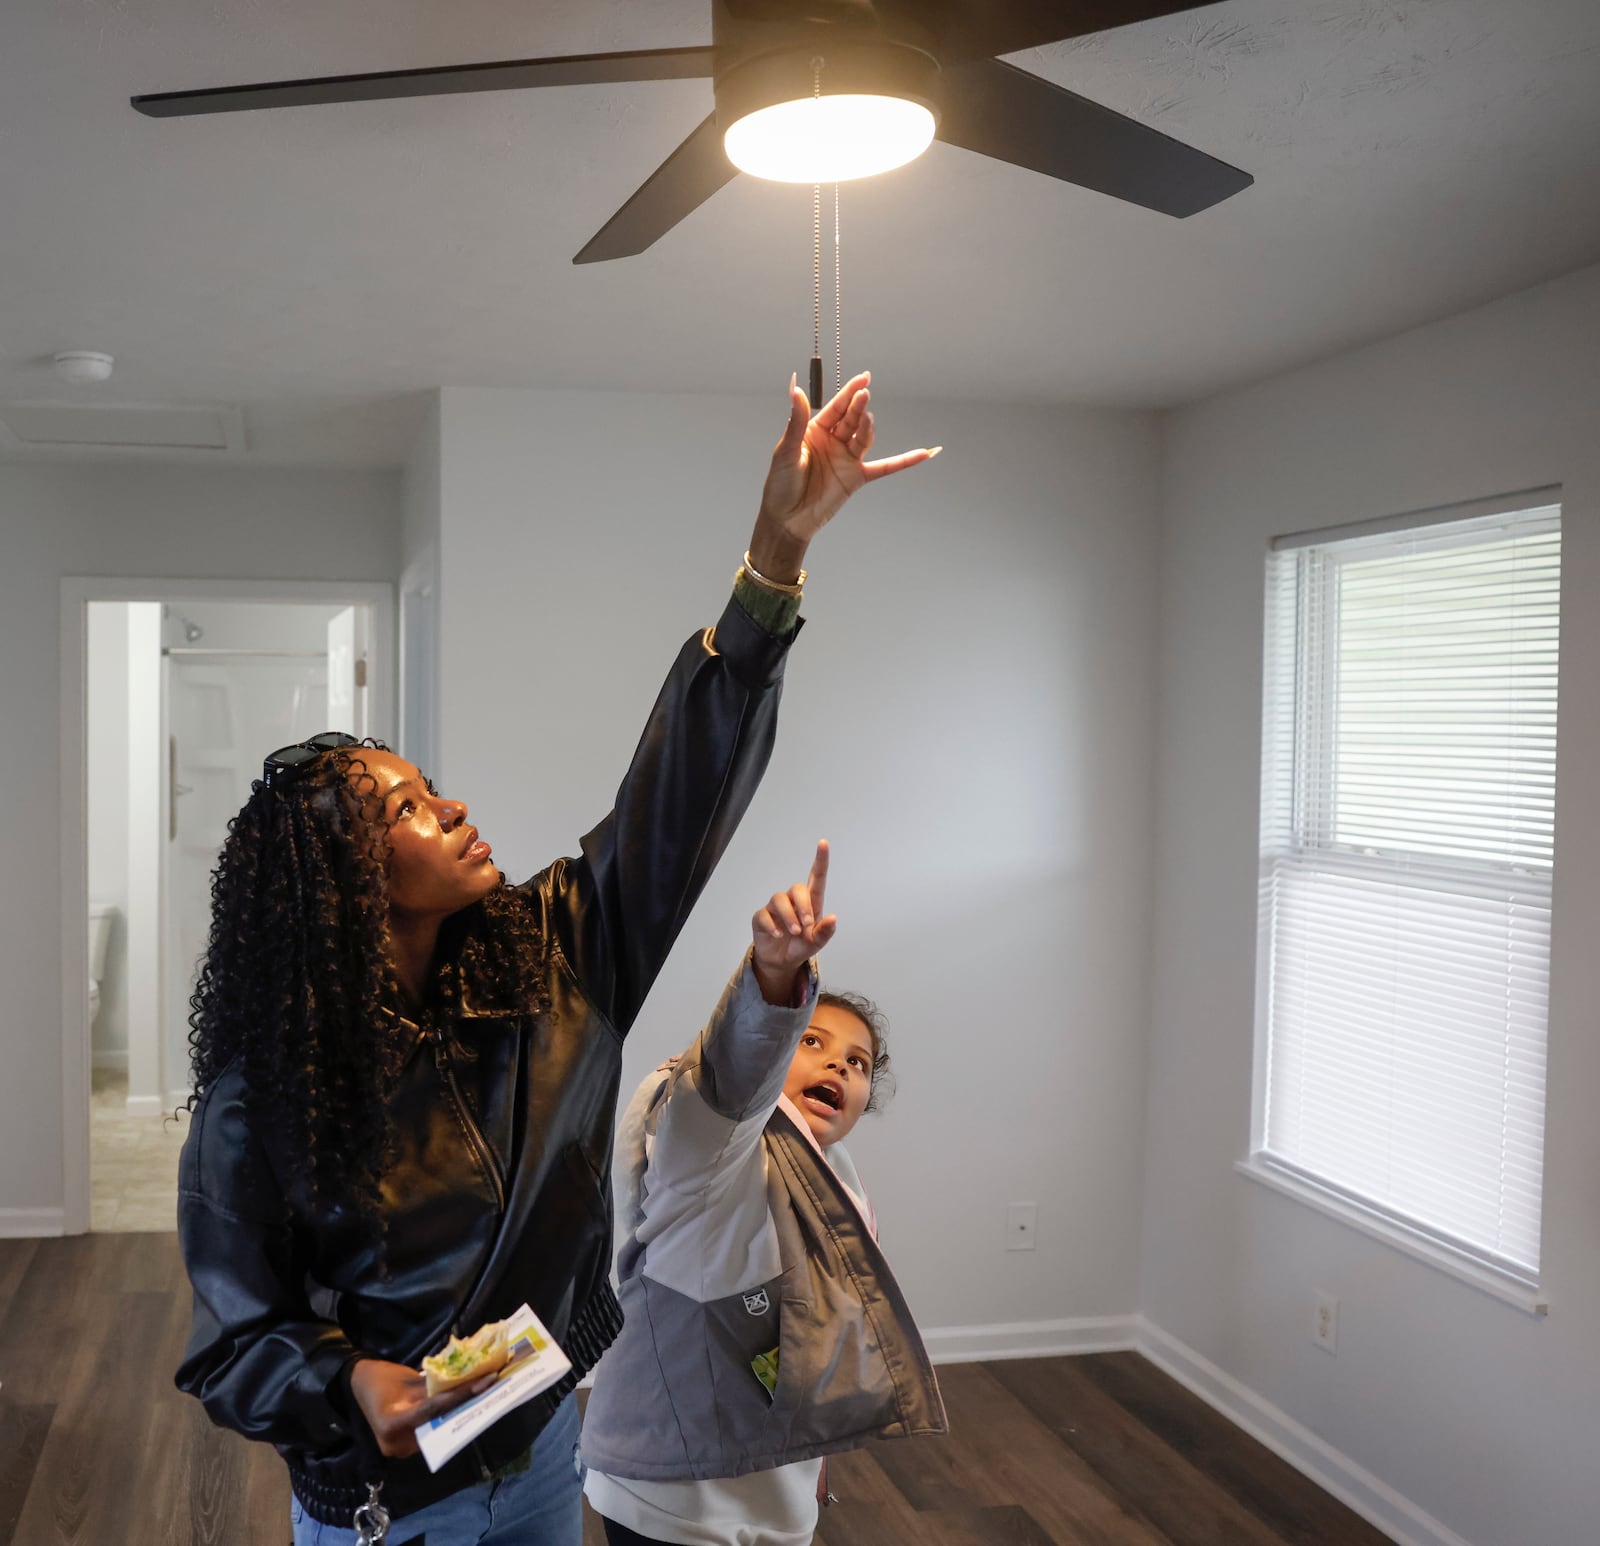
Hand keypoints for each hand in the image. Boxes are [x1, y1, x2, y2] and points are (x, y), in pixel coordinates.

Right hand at [348, 1357, 497, 1459]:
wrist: (356, 1384)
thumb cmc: (379, 1376)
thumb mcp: (407, 1378)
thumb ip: (434, 1386)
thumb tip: (469, 1378)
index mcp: (392, 1424)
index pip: (434, 1409)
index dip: (461, 1394)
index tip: (486, 1381)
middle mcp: (397, 1444)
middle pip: (440, 1423)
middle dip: (466, 1406)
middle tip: (491, 1388)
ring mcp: (401, 1449)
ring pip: (438, 1429)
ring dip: (460, 1412)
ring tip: (484, 1394)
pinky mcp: (405, 1445)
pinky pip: (431, 1429)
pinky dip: (446, 1417)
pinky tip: (465, 1403)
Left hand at [747, 374, 939, 582]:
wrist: (788, 520)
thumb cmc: (780, 485)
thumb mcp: (787, 450)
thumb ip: (795, 419)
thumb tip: (795, 388)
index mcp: (815, 431)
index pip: (836, 407)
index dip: (849, 392)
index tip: (863, 379)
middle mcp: (833, 442)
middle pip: (851, 419)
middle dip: (858, 407)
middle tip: (864, 394)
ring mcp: (847, 459)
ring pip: (864, 438)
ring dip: (868, 428)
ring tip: (868, 419)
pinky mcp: (857, 478)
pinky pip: (885, 467)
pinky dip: (904, 461)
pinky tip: (924, 453)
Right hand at [751, 840, 837, 1004]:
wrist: (781, 961)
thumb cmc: (801, 946)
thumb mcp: (817, 943)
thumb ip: (825, 932)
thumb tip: (833, 918)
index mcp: (810, 903)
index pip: (816, 877)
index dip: (820, 860)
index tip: (823, 843)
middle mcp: (792, 901)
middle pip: (797, 888)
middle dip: (803, 906)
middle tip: (807, 925)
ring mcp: (775, 908)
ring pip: (779, 899)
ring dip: (789, 916)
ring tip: (794, 933)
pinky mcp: (761, 918)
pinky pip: (764, 915)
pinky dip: (772, 925)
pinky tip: (778, 935)